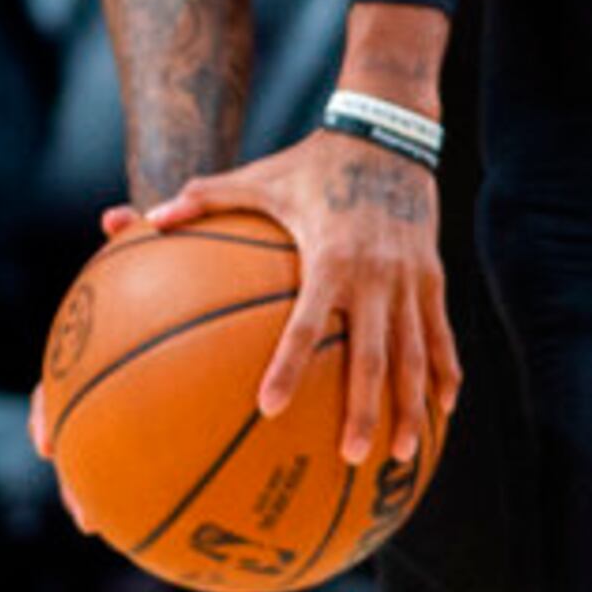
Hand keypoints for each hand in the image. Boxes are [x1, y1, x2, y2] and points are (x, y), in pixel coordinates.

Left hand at [127, 130, 458, 466]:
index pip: (305, 324)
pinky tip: (445, 410)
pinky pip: (441, 335)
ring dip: (410, 407)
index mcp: (329, 257)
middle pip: (371, 357)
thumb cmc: (311, 162)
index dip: (288, 366)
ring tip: (403, 455)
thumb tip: (146, 218)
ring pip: (414, 356)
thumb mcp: (259, 178)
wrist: (387, 135)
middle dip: (364, 411)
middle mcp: (374, 275)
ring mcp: (409, 280)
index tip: (269, 407)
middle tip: (351, 457)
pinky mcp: (433, 278)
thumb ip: (203, 199)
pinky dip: (444, 372)